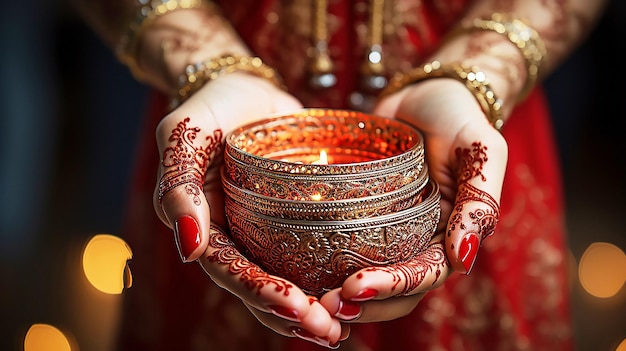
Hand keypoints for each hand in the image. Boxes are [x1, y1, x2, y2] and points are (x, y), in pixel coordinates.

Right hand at [153, 73, 346, 347]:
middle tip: (329, 331)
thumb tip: (188, 247)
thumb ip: (177, 185)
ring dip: (310, 311)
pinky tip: (353, 296)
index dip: (260, 292)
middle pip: (258, 289)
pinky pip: (306, 257)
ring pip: (284, 282)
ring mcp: (264, 232)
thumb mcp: (184, 134)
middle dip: (292, 315)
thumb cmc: (209, 107)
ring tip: (341, 331)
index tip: (297, 308)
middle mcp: (234, 237)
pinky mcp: (292, 221)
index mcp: (204, 227)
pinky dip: (324, 280)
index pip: (229, 270)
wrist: (245, 89)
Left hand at [321, 78, 506, 322]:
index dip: (392, 287)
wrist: (424, 93)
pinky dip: (324, 263)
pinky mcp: (360, 214)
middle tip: (325, 306)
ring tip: (309, 301)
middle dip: (363, 302)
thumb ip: (480, 201)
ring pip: (366, 275)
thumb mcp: (480, 150)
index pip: (423, 274)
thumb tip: (463, 259)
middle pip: (393, 289)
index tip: (356, 287)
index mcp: (449, 235)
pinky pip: (343, 243)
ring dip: (340, 293)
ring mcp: (387, 229)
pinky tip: (296, 271)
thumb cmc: (459, 117)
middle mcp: (417, 239)